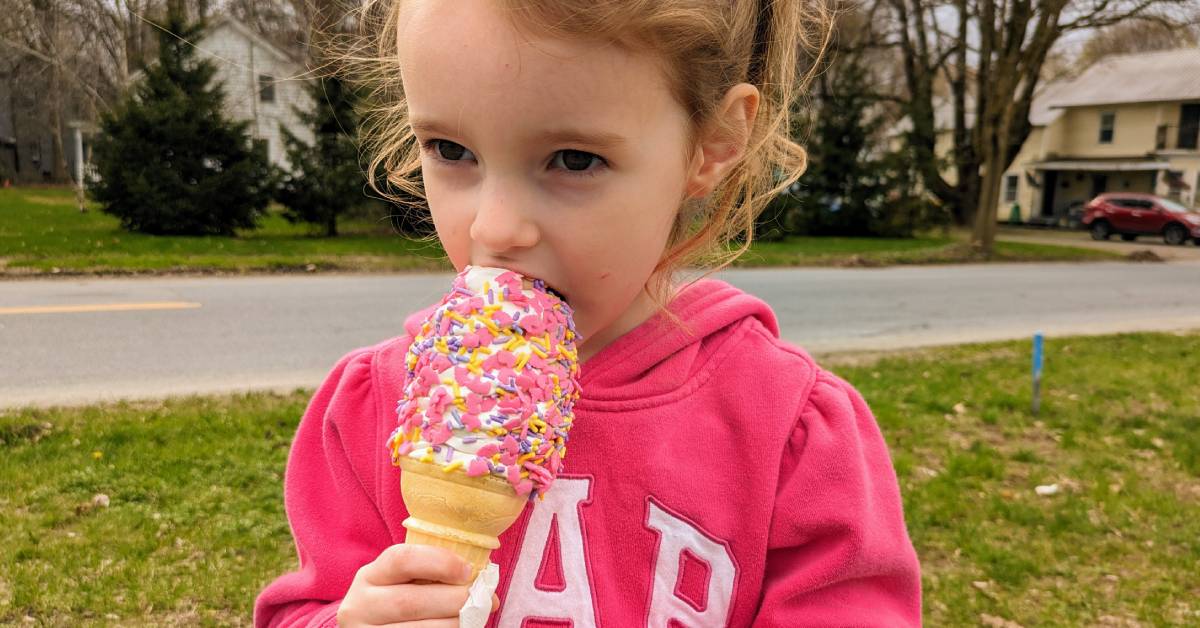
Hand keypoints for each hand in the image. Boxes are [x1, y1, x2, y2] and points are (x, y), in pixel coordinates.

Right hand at [337, 544, 498, 626]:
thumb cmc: (399, 599)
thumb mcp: (403, 582)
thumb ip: (430, 574)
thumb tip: (479, 579)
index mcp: (370, 576)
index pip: (401, 559)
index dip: (438, 562)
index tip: (467, 570)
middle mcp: (361, 605)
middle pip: (410, 602)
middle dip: (453, 600)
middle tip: (484, 600)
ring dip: (453, 624)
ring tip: (475, 618)